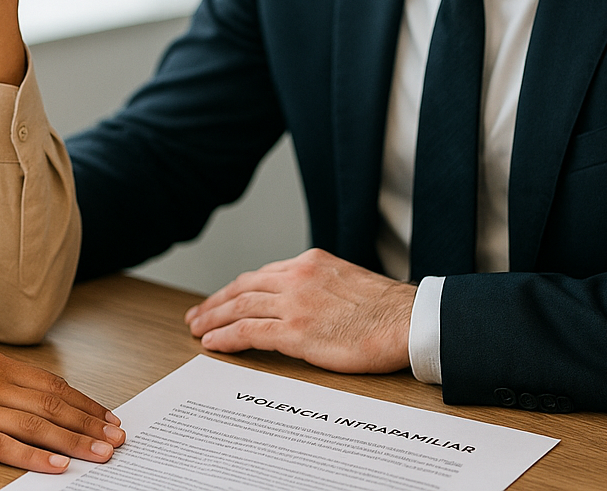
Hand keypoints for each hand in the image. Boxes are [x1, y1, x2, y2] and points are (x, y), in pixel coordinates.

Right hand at [0, 345, 124, 473]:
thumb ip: (0, 379)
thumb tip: (39, 398)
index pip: (52, 384)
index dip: (85, 403)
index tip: (108, 417)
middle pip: (52, 404)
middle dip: (89, 423)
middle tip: (117, 439)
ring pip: (36, 425)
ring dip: (74, 441)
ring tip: (100, 454)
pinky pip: (4, 446)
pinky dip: (35, 456)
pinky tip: (57, 465)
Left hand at [183, 248, 416, 372]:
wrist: (409, 320)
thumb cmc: (386, 309)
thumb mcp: (346, 281)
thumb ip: (319, 286)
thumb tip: (303, 303)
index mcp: (309, 262)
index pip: (261, 275)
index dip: (236, 289)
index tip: (223, 300)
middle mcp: (296, 277)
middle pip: (243, 288)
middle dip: (216, 302)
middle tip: (197, 315)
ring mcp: (295, 304)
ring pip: (240, 308)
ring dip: (213, 319)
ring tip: (198, 330)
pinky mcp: (297, 332)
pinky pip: (249, 333)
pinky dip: (226, 338)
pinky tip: (214, 344)